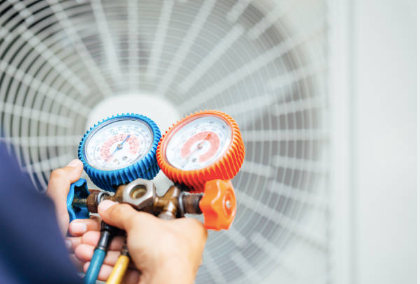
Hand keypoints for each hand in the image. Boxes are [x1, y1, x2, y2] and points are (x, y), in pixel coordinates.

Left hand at [47, 159, 101, 269]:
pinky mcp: (83, 257)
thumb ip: (62, 181)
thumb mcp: (51, 203)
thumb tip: (75, 164)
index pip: (92, 203)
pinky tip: (77, 253)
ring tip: (73, 244)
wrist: (39, 261)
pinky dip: (88, 252)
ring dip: (88, 240)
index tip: (90, 209)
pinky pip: (96, 251)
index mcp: (66, 210)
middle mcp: (73, 225)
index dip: (95, 206)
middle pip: (98, 221)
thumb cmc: (40, 236)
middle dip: (89, 226)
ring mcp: (78, 242)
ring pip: (99, 237)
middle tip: (74, 229)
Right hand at [73, 200, 207, 283]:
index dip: (132, 215)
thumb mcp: (141, 222)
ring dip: (104, 252)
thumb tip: (110, 207)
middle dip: (108, 236)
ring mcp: (162, 266)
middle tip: (93, 232)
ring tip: (86, 247)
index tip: (114, 214)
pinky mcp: (149, 281)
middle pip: (137, 237)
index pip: (156, 216)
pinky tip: (94, 263)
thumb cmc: (169, 254)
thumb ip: (122, 213)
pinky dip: (108, 267)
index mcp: (185, 228)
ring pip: (128, 255)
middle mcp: (177, 248)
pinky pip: (126, 271)